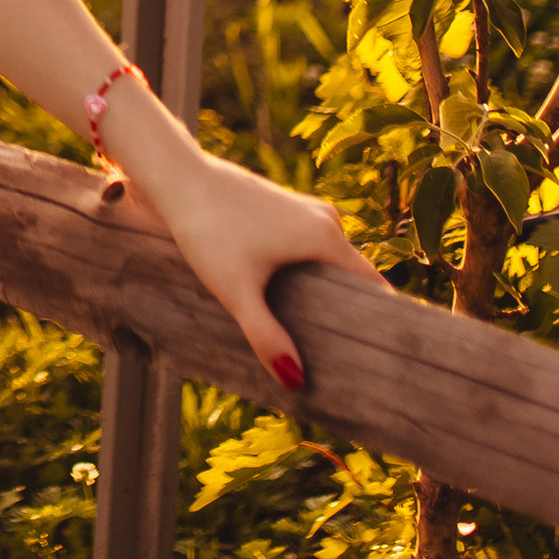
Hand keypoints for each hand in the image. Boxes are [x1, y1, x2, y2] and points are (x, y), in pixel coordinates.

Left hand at [106, 116, 386, 389]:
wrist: (177, 178)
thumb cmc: (207, 231)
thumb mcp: (236, 291)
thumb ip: (266, 335)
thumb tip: (296, 380)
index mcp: (326, 237)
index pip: (374, 287)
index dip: (379, 321)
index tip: (381, 356)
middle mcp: (325, 220)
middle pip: (352, 276)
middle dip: (346, 313)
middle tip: (341, 359)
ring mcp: (305, 210)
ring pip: (326, 262)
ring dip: (321, 293)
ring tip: (312, 336)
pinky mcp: (283, 208)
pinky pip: (308, 249)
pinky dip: (303, 274)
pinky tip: (286, 300)